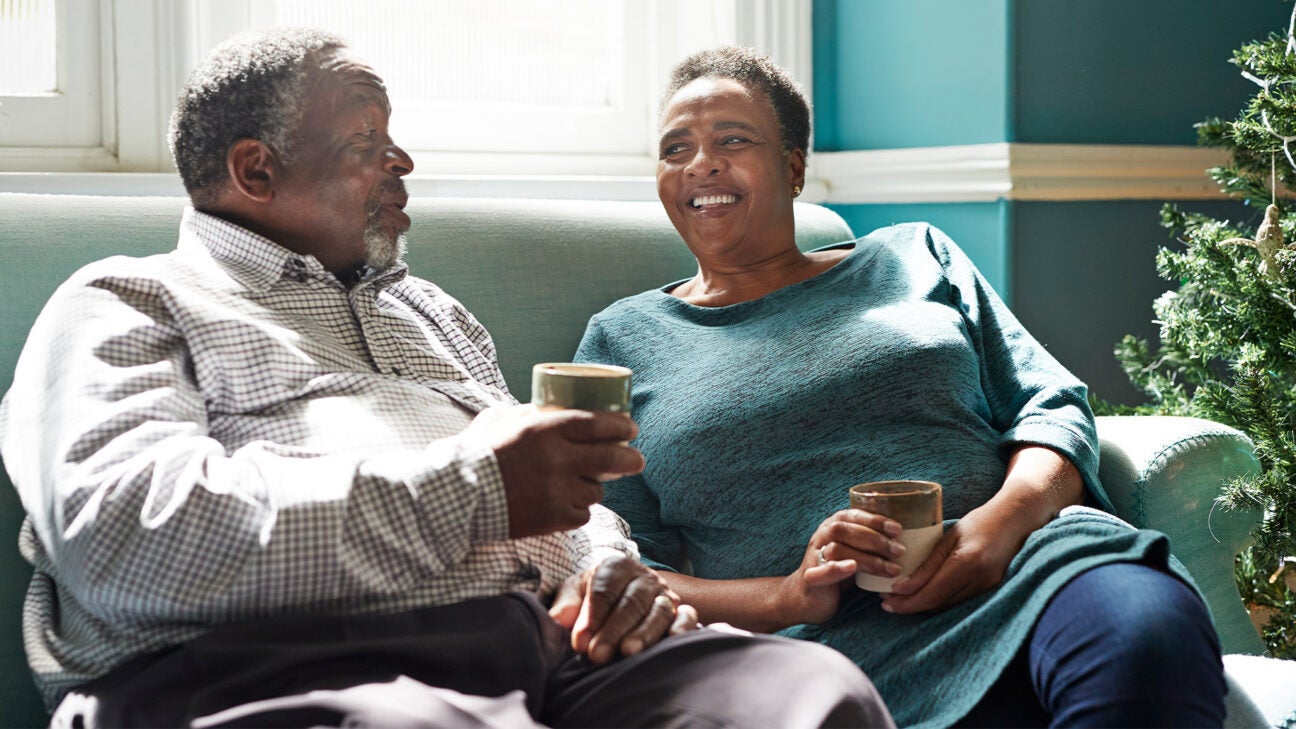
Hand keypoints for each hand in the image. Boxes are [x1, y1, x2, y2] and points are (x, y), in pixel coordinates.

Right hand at [462, 405, 644, 538]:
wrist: (458, 495)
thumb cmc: (477, 452)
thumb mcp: (503, 419)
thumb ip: (531, 414)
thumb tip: (552, 407)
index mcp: (547, 430)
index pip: (600, 424)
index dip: (622, 426)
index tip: (630, 429)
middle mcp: (558, 459)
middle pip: (612, 458)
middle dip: (631, 459)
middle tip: (636, 460)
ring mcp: (558, 491)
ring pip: (597, 490)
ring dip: (594, 486)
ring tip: (581, 484)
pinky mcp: (554, 518)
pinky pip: (582, 514)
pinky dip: (578, 509)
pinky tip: (565, 503)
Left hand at [548, 554, 698, 664]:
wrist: (618, 601)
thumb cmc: (592, 599)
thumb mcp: (575, 595)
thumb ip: (566, 605)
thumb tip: (558, 620)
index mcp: (617, 566)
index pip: (606, 587)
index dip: (592, 614)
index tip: (579, 641)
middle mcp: (645, 578)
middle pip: (632, 601)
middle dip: (613, 629)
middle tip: (597, 655)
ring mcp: (665, 595)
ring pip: (658, 612)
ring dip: (644, 633)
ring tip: (627, 653)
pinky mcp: (681, 613)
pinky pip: (688, 618)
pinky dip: (682, 628)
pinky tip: (670, 642)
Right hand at [780, 509, 904, 624]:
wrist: (806, 599)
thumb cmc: (838, 572)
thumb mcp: (854, 552)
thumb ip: (870, 542)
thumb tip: (907, 536)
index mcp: (832, 526)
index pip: (852, 515)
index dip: (875, 519)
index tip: (898, 529)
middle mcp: (821, 538)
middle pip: (844, 529)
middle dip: (875, 538)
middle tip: (899, 551)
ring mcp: (813, 557)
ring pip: (837, 549)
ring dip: (867, 558)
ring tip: (891, 569)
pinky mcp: (810, 578)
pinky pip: (820, 571)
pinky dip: (836, 568)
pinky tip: (852, 568)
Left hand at [881, 447, 1082, 613]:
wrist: (1016, 520)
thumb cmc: (980, 521)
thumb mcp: (950, 536)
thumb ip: (928, 563)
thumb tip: (902, 586)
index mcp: (968, 562)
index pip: (931, 593)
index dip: (907, 602)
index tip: (885, 601)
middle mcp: (980, 580)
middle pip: (939, 604)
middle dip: (911, 607)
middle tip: (887, 603)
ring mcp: (988, 587)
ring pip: (948, 607)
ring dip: (924, 606)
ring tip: (901, 600)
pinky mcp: (991, 590)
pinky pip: (959, 602)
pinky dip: (940, 602)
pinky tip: (924, 596)